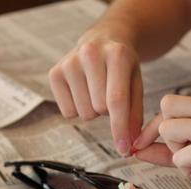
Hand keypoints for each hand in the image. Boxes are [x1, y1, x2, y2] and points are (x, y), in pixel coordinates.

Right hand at [48, 24, 142, 155]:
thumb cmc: (122, 64)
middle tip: (110, 93)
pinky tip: (82, 90)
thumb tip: (128, 144)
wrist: (104, 38)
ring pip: (83, 113)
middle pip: (99, 108)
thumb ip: (134, 113)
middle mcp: (90, 54)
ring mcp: (69, 62)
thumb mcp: (136, 82)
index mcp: (117, 54)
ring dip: (92, 110)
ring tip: (96, 90)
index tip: (123, 149)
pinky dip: (77, 109)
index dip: (119, 128)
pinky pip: (67, 112)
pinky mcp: (54, 73)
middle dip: (107, 111)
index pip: (116, 100)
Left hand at [133, 95, 190, 176]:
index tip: (141, 141)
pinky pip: (177, 156)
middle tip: (184, 149)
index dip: (152, 125)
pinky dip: (185, 167)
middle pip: (166, 107)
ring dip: (177, 152)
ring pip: (167, 129)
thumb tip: (135, 148)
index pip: (170, 103)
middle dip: (166, 132)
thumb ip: (164, 148)